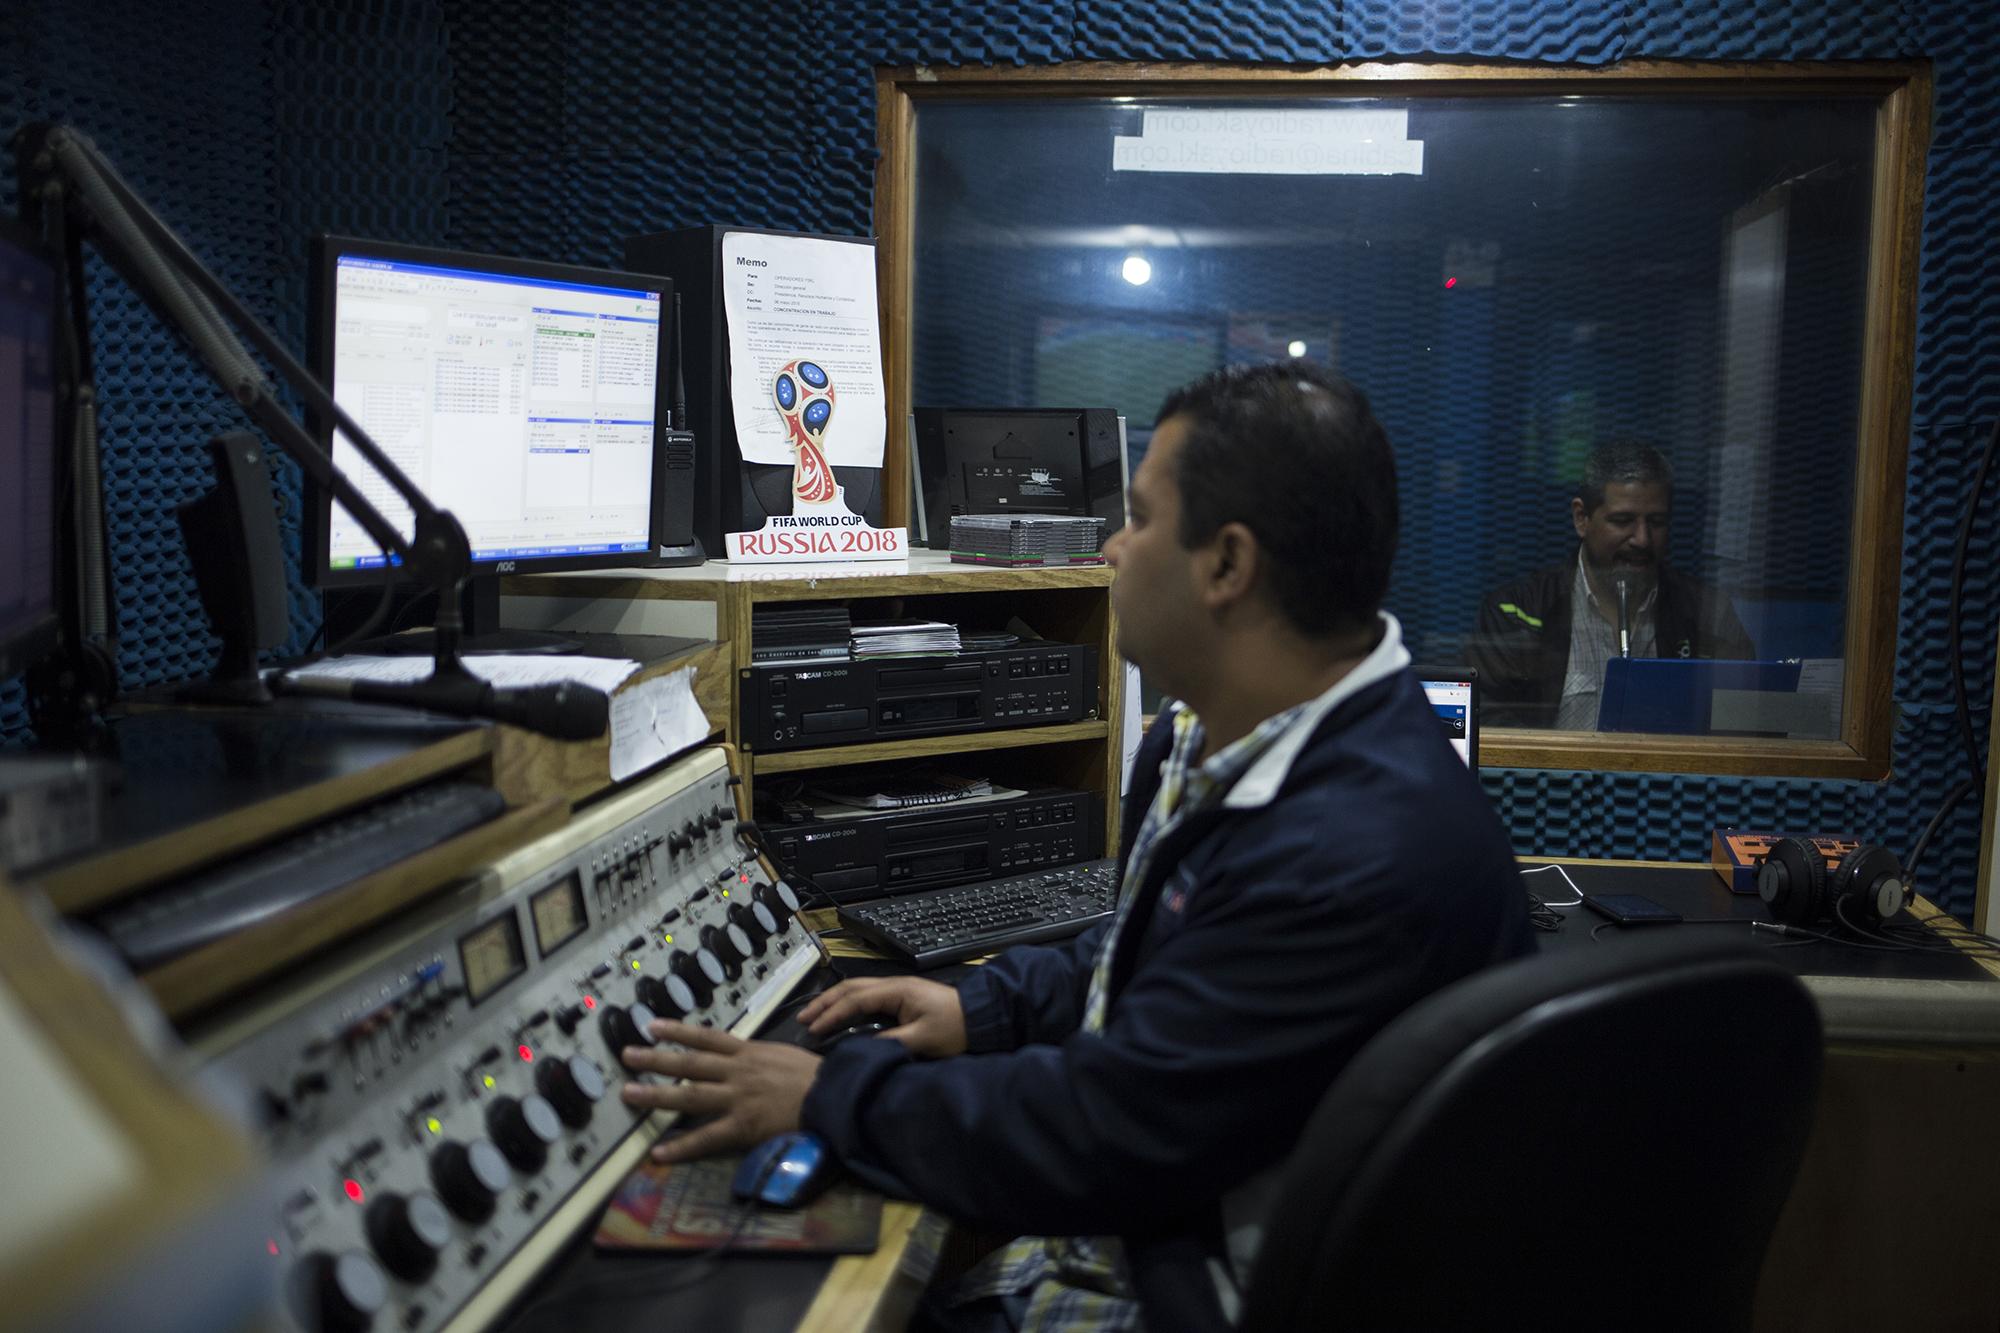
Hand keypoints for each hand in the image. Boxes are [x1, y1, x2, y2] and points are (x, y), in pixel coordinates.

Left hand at [621, 1020, 821, 1163]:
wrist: (833, 1096)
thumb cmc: (812, 1076)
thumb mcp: (782, 1054)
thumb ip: (756, 1056)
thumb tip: (739, 1056)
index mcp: (747, 1052)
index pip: (706, 1037)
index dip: (677, 1031)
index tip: (651, 1025)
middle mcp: (737, 1071)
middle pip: (689, 1064)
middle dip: (656, 1059)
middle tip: (626, 1055)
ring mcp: (737, 1099)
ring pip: (690, 1094)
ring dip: (657, 1095)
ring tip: (629, 1094)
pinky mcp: (742, 1126)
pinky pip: (706, 1138)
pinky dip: (681, 1146)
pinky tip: (659, 1152)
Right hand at [798, 975, 967, 1057]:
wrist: (982, 1018)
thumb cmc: (955, 1028)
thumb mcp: (923, 1039)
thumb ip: (891, 1043)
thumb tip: (860, 1048)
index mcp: (897, 991)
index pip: (855, 999)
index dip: (831, 1014)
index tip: (813, 1030)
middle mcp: (894, 986)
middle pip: (851, 989)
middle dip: (824, 1003)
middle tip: (802, 1020)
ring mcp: (898, 991)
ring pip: (858, 991)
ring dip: (834, 1002)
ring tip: (814, 1017)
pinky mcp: (903, 1000)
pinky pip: (868, 999)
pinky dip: (848, 1006)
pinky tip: (841, 1017)